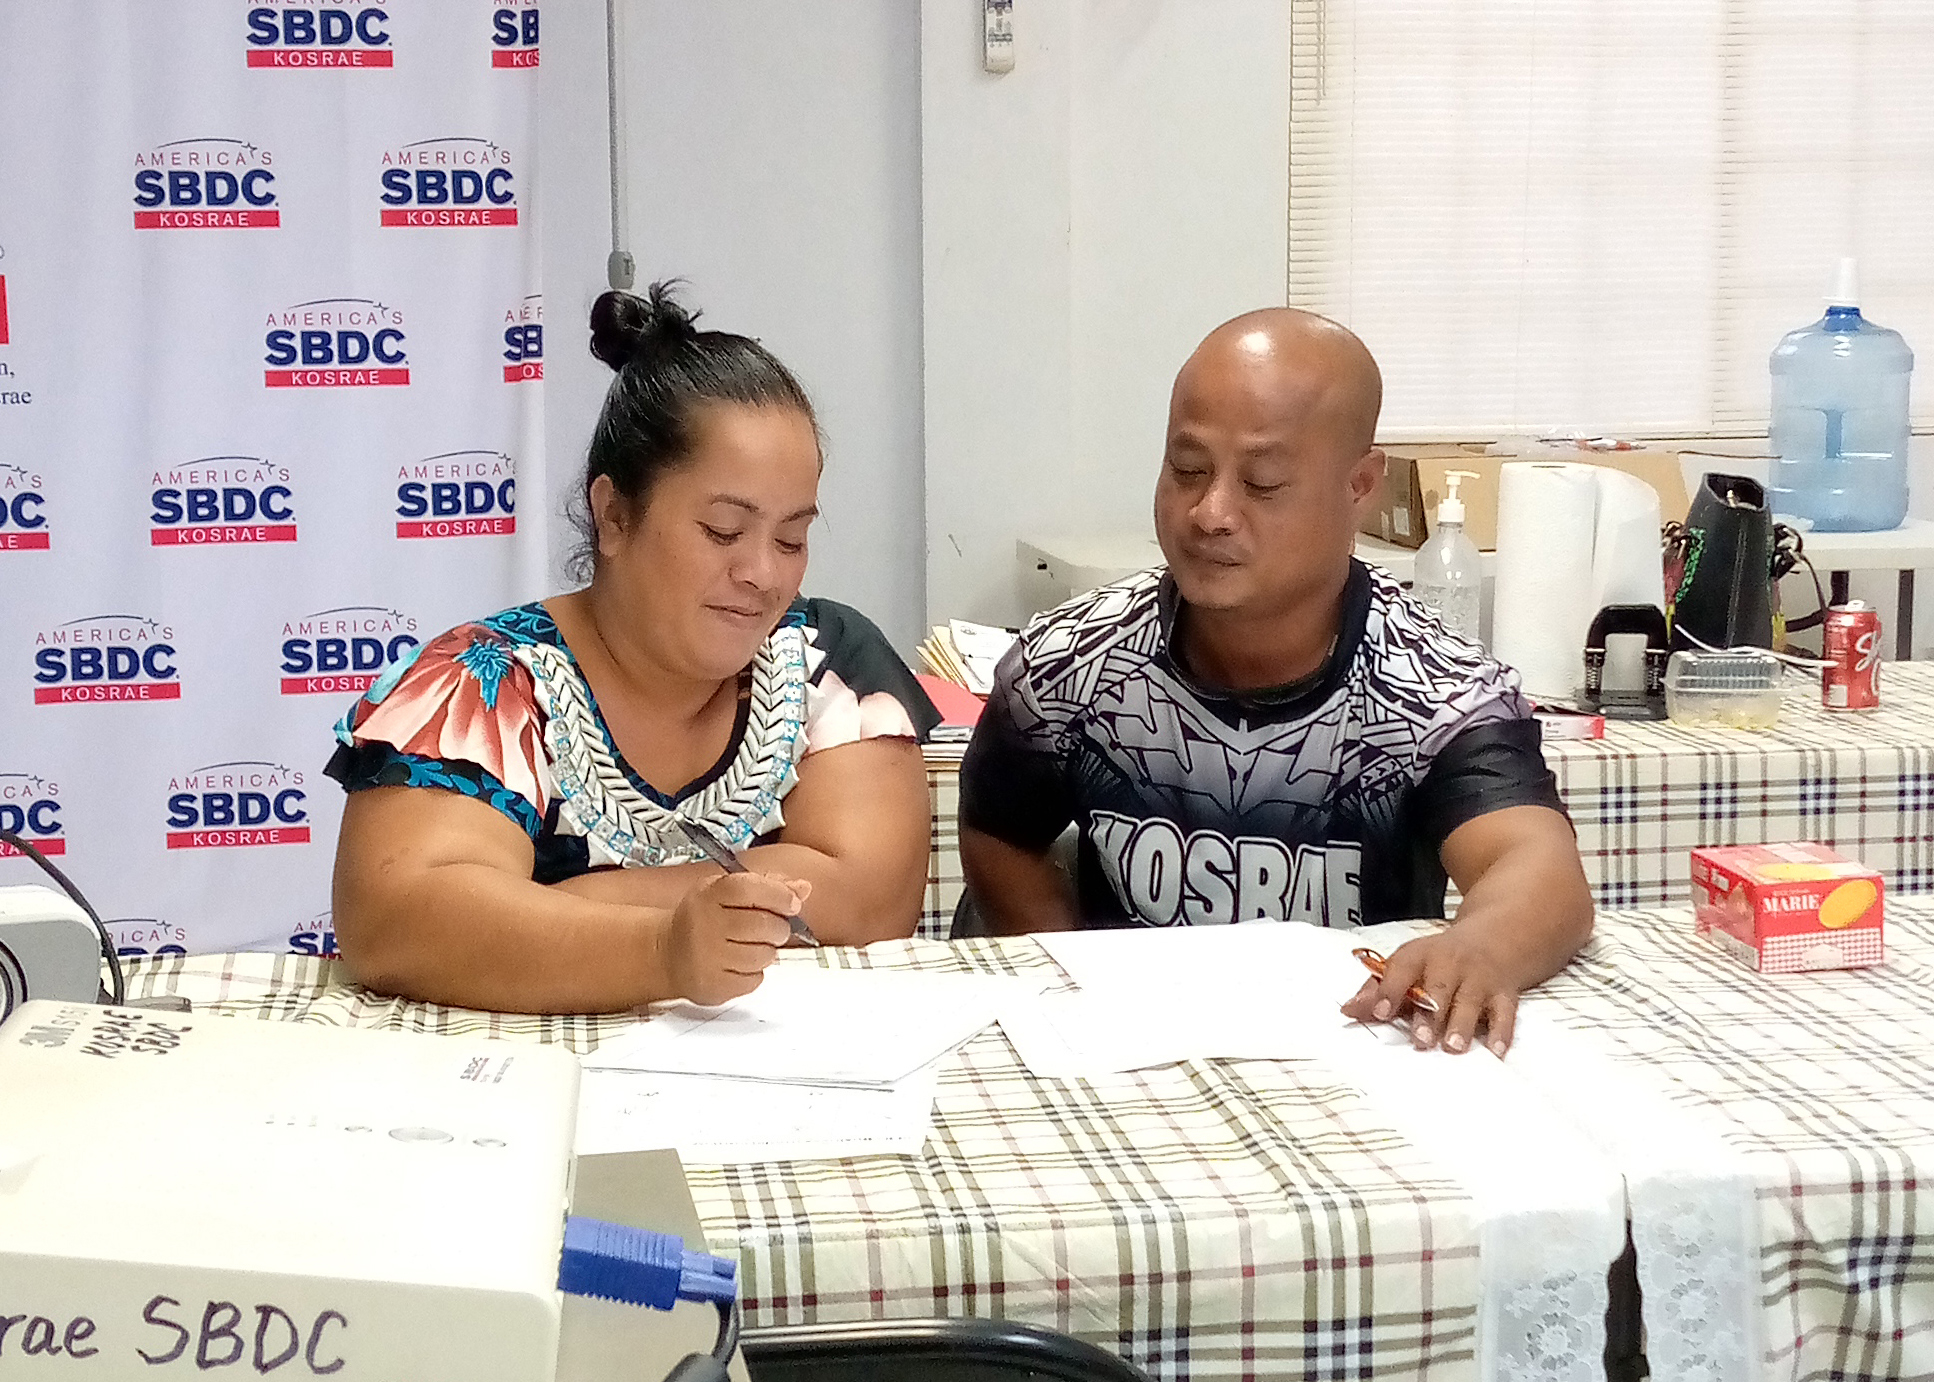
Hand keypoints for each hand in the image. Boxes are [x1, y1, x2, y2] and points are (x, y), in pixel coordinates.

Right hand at [661, 872, 809, 1005]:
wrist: (666, 953)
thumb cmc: (702, 919)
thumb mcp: (725, 891)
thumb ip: (766, 886)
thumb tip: (803, 888)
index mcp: (709, 895)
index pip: (751, 888)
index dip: (779, 895)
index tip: (792, 903)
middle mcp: (705, 925)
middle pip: (765, 924)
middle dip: (778, 927)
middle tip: (770, 927)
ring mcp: (708, 958)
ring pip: (764, 955)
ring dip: (766, 951)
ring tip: (748, 945)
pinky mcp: (713, 986)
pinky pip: (755, 980)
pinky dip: (754, 972)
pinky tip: (737, 963)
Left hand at [1339, 927, 1524, 1054]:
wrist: (1495, 938)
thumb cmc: (1441, 959)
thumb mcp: (1408, 963)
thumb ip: (1378, 989)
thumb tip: (1349, 1011)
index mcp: (1420, 956)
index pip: (1401, 969)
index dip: (1389, 991)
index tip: (1380, 1012)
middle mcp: (1450, 965)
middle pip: (1438, 988)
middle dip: (1429, 1014)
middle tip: (1420, 1039)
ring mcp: (1478, 979)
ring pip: (1470, 1001)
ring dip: (1462, 1024)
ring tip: (1453, 1046)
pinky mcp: (1503, 995)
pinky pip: (1505, 1013)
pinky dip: (1502, 1032)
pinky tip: (1496, 1050)